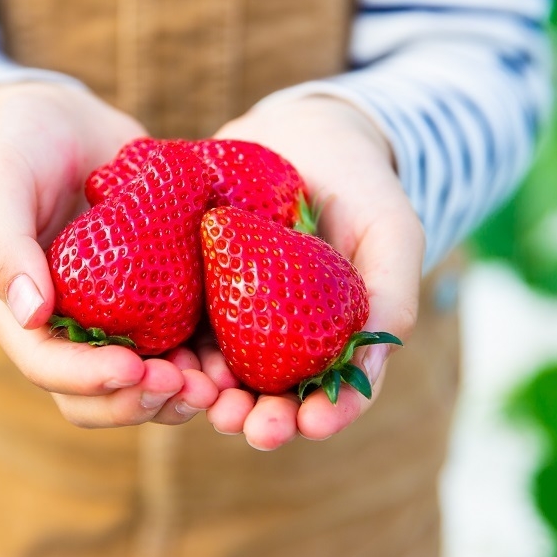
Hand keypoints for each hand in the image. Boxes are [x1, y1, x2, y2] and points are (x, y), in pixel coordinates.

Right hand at [0, 82, 218, 427]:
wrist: (67, 122)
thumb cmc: (21, 145)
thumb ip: (0, 242)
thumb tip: (29, 312)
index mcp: (19, 313)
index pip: (48, 366)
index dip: (87, 378)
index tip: (130, 369)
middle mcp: (68, 329)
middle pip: (100, 394)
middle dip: (142, 401)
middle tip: (187, 388)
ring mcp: (116, 317)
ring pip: (147, 382)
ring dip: (183, 393)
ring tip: (220, 386)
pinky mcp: (158, 298)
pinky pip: (185, 342)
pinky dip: (210, 358)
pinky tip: (242, 353)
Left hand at [200, 95, 424, 449]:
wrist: (302, 131)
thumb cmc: (361, 185)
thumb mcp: (392, 231)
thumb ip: (393, 293)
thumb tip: (372, 361)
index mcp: (334, 335)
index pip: (332, 389)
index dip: (325, 413)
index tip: (311, 424)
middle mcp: (282, 335)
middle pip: (270, 393)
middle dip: (259, 418)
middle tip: (246, 426)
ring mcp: (236, 312)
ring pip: (220, 370)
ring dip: (210, 394)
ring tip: (202, 399)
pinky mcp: (195, 285)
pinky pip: (179, 324)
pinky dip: (171, 348)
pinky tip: (163, 357)